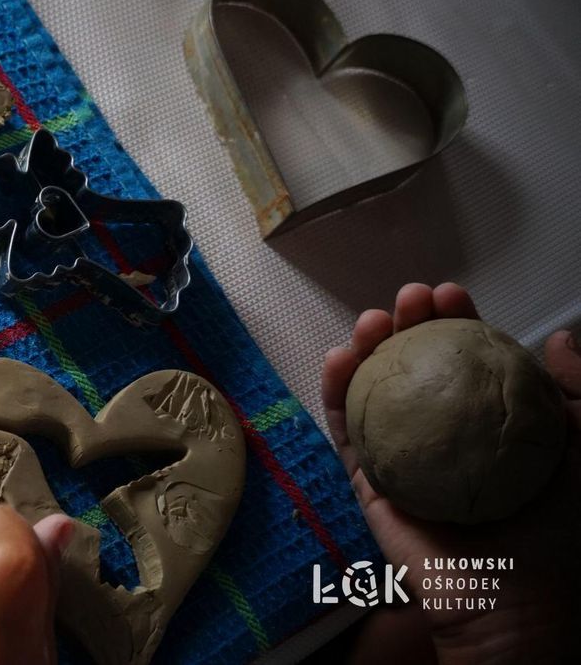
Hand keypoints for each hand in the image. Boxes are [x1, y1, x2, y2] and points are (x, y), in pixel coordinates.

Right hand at [322, 283, 580, 663]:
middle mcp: (443, 431)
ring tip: (374, 318)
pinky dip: (335, 390)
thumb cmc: (558, 533)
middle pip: (416, 363)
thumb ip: (576, 392)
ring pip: (374, 387)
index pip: (468, 357)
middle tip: (411, 298)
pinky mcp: (369, 479)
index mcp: (491, 421)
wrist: (513, 597)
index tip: (451, 294)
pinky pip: (345, 429)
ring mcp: (401, 452)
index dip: (456, 320)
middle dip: (408, 321)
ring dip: (368, 345)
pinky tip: (338, 357)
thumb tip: (555, 337)